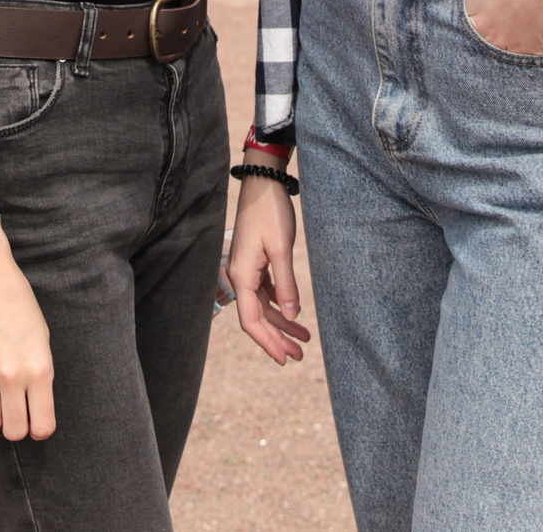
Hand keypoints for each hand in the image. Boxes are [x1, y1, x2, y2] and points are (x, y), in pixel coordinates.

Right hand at [0, 212, 54, 440]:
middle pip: (14, 430)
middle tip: (17, 413)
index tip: (38, 422)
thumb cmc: (17, 300)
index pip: (42, 424)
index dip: (41, 428)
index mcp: (39, 367)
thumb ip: (39, 370)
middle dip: (18, 426)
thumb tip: (34, 402)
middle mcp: (12, 376)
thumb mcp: (41, 334)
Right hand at [227, 157, 310, 364]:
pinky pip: (264, 292)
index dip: (267, 342)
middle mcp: (239, 276)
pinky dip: (279, 305)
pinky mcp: (254, 262)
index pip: (251, 320)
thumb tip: (292, 315)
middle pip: (256, 317)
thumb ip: (287, 284)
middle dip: (277, 338)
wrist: (263, 183)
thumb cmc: (270, 212)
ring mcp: (246, 270)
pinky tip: (293, 314)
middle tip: (298, 355)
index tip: (284, 358)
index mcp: (242, 276)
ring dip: (281, 323)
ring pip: (262, 306)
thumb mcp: (281, 249)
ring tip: (303, 339)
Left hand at [397, 0, 542, 56]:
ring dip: (506, 43)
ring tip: (516, 25)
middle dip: (488, 35)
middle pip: (482, 44)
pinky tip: (532, 33)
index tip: (480, 16)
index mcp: (472, 19)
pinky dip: (528, 48)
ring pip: (504, 52)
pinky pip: (528, 58)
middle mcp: (490, 38)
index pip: (461, 32)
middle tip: (500, 20)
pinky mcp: (538, 51)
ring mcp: (514, 48)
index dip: (470, 23)